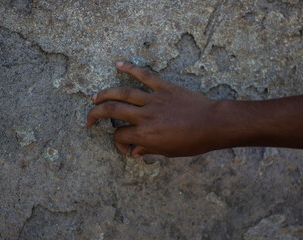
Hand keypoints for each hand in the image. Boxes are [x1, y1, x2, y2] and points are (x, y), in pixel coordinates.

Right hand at [86, 62, 232, 157]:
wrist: (213, 124)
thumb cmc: (194, 142)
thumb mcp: (170, 152)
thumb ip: (149, 150)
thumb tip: (135, 152)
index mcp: (146, 135)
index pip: (120, 136)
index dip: (119, 144)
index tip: (125, 147)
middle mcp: (145, 117)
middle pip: (112, 111)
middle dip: (96, 114)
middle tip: (89, 118)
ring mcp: (153, 100)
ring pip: (122, 93)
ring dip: (105, 94)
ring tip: (94, 97)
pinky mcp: (164, 88)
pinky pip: (144, 76)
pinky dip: (131, 68)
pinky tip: (119, 64)